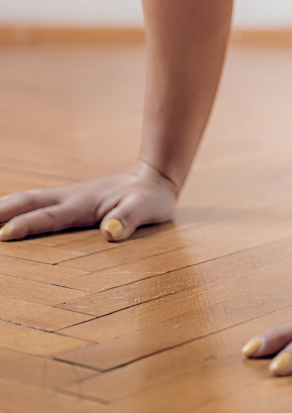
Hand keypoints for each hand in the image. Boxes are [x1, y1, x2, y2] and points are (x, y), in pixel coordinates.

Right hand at [0, 161, 177, 242]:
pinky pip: (36, 202)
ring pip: (29, 198)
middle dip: (1, 211)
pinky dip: (15, 206)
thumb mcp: (147, 208)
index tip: (5, 234)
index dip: (28, 225)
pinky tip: (5, 214)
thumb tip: (110, 232)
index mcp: (84, 203)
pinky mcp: (69, 199)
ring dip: (4, 207)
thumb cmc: (151, 198)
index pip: (51, 216)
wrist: (155, 177)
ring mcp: (68, 196)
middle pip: (29, 201)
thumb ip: (129, 218)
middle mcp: (70, 197)